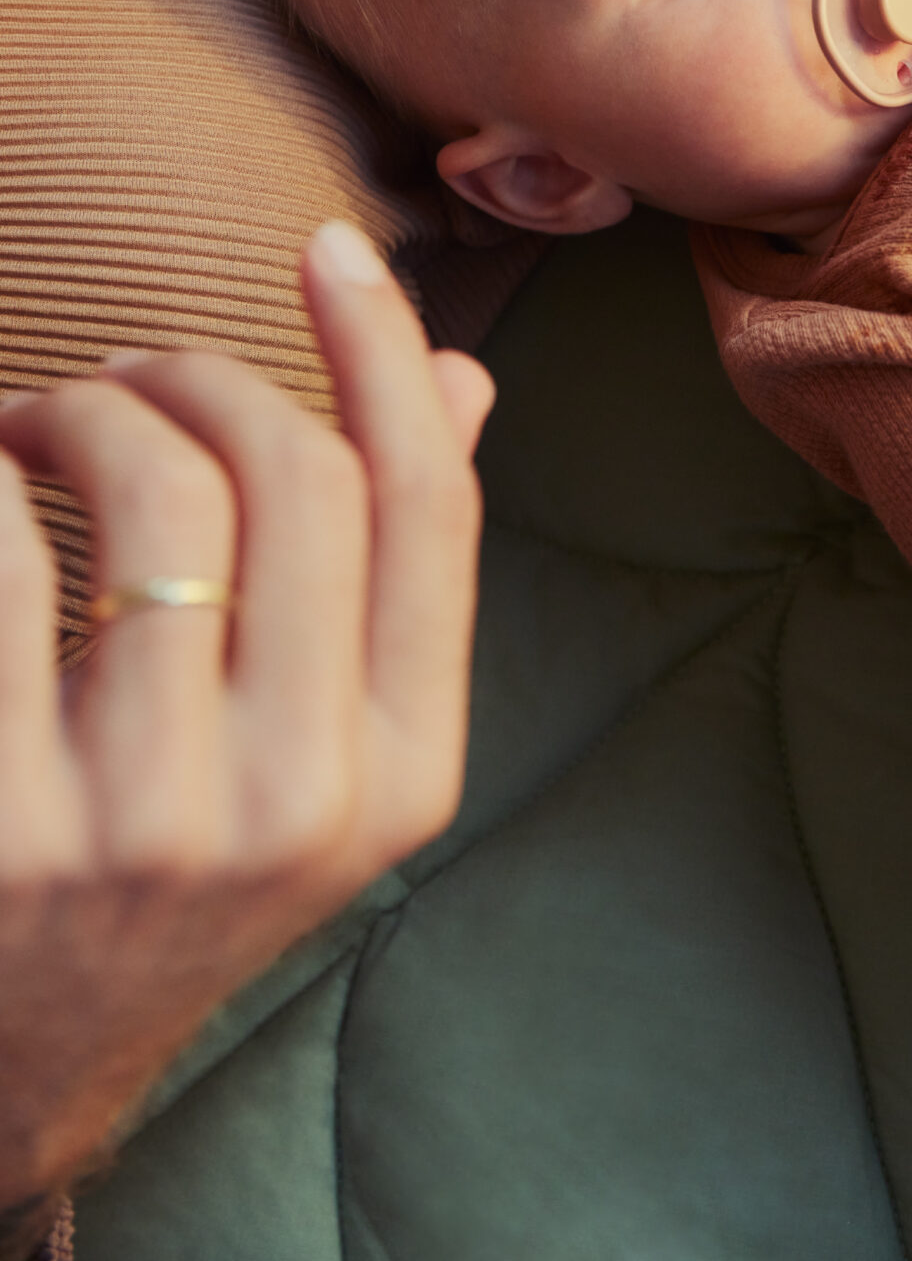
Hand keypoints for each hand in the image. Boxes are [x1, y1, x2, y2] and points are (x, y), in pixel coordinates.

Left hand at [0, 223, 492, 1203]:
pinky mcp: (8, 831)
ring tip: (38, 427)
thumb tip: (467, 384)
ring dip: (85, 414)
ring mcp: (149, 826)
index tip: (330, 246)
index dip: (383, 351)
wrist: (19, 1064)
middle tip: (128, 371)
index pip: (424, 509)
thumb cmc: (176, 869)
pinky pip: (7, 562)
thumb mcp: (323, 751)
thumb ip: (395, 575)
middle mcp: (298, 805)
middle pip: (299, 479)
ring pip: (161, 501)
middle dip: (203, 373)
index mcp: (402, 776)